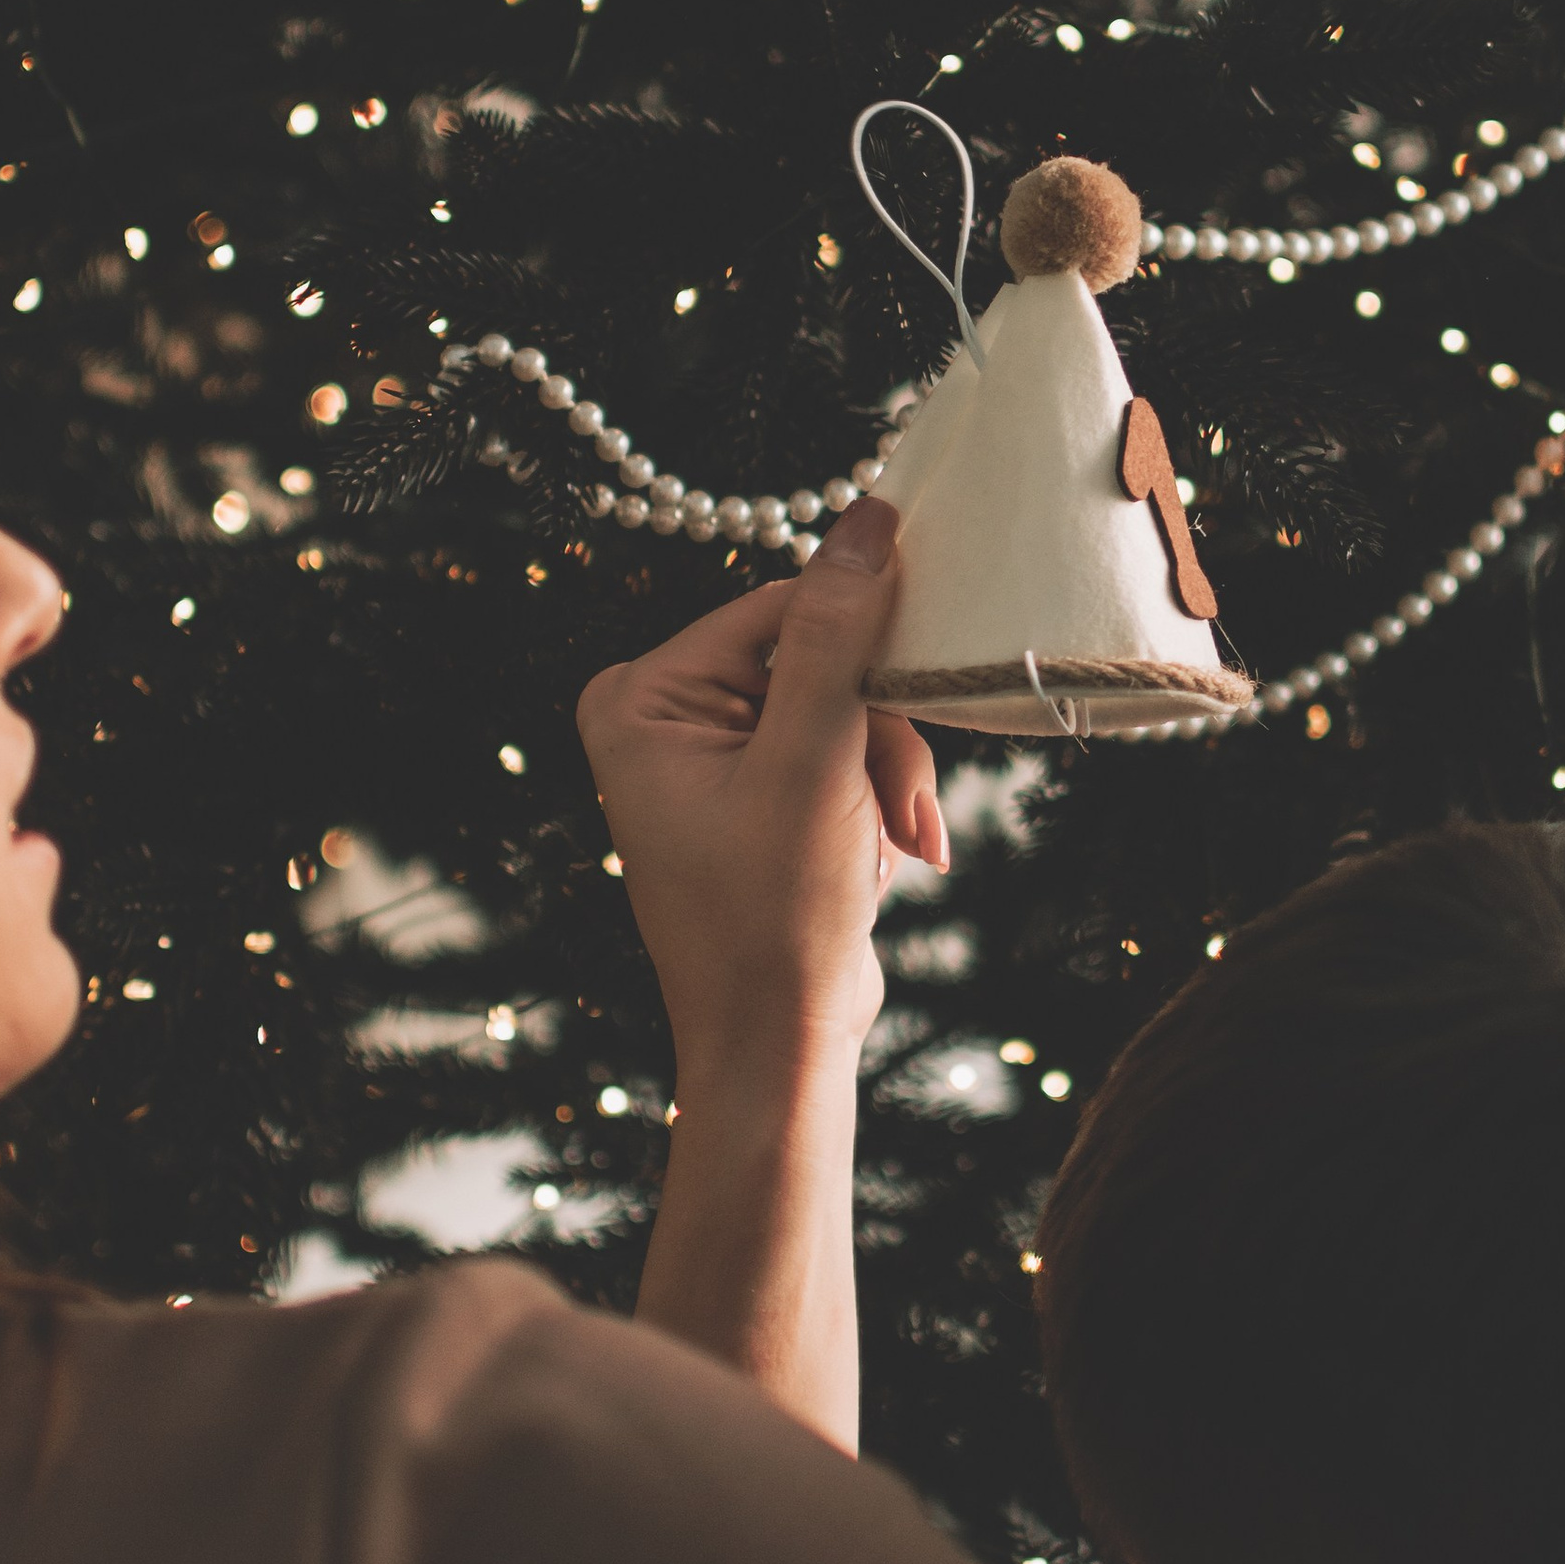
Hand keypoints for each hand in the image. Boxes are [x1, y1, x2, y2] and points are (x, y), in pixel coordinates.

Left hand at [576, 499, 944, 1081]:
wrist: (779, 1045)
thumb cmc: (773, 917)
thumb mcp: (811, 763)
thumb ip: (837, 638)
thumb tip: (866, 518)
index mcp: (640, 698)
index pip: (779, 609)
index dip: (860, 643)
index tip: (924, 679)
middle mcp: (664, 718)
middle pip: (819, 660)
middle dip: (875, 736)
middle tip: (897, 810)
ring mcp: (713, 757)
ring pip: (848, 709)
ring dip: (886, 776)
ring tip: (892, 848)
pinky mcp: (760, 793)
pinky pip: (845, 754)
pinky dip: (876, 805)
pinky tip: (876, 862)